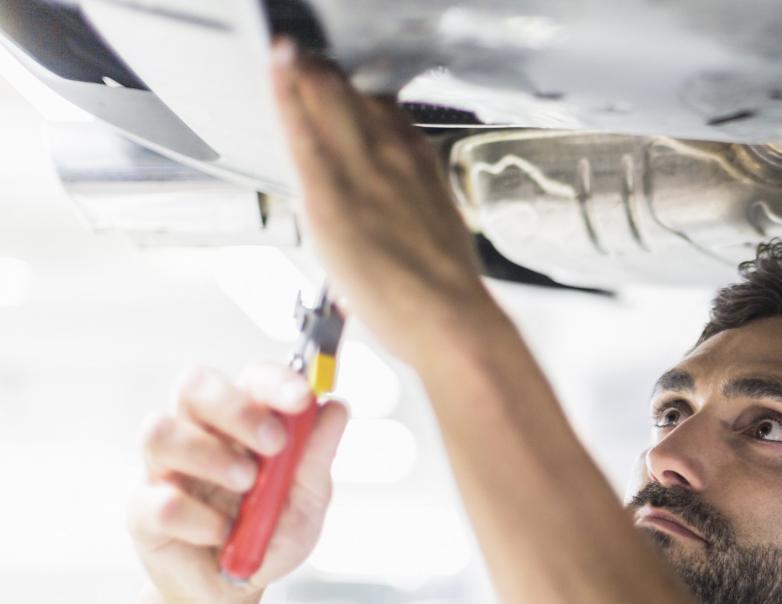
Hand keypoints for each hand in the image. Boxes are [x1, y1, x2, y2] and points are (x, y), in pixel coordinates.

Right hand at [127, 364, 348, 603]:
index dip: (274, 381)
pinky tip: (221, 535)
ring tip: (246, 488)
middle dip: (236, 408)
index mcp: (242, 422)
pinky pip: (160, 501)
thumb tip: (336, 408)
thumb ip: (316, 456)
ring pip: (159, 432)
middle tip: (273, 444)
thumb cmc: (268, 535)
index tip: (301, 399)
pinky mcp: (142, 511)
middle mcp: (197, 434)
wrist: (234, 593)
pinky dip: (200, 520)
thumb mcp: (306, 501)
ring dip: (211, 457)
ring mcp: (164, 470)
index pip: (249, 379)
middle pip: (194, 386)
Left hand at [269, 38, 496, 365]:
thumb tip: (393, 199)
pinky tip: (275, 66)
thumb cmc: (446, 290)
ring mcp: (363, 170)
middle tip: (299, 57)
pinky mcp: (333, 196)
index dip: (351, 89)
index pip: (380, 103)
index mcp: (419, 159)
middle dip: (321, 70)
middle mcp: (394, 153)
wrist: (452, 321)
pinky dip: (286, 92)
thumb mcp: (438, 224)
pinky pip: (303, 131)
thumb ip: (411, 197)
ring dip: (303, 69)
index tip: (331, 79)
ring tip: (283, 50)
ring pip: (328, 96)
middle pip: (351, 89)